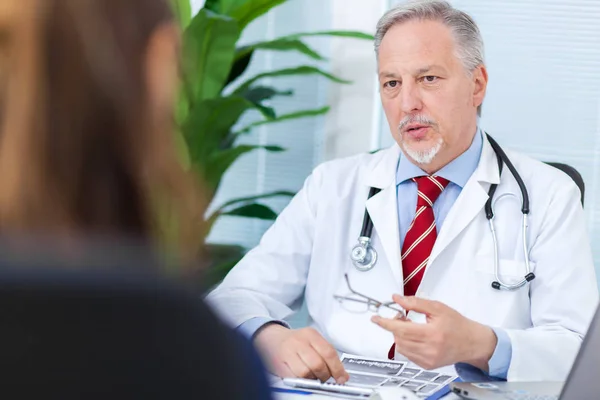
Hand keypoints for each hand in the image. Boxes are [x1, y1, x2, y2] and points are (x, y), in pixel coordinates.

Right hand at [254, 324, 348, 382]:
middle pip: (318, 364)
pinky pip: (293, 377)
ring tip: (310, 375)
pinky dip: (299, 380)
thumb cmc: (295, 342)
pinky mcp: (278, 363)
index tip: (342, 378)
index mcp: (311, 334)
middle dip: (324, 375)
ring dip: (311, 378)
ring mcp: (287, 352)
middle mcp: (299, 341)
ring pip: (305, 372)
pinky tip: (299, 375)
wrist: (271, 338)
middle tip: (325, 378)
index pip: (329, 352)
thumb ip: (326, 355)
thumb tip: (342, 375)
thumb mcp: (312, 341)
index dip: (337, 369)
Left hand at [371, 295, 496, 370]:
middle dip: (394, 325)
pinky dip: (406, 344)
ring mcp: (428, 360)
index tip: (375, 318)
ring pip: (401, 347)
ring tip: (410, 326)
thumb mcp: (437, 307)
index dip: (385, 323)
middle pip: (399, 338)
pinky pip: (408, 355)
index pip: (401, 329)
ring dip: (399, 335)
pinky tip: (415, 337)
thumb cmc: (457, 324)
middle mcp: (429, 349)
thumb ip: (415, 302)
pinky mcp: (427, 366)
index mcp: (432, 334)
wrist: (472, 342)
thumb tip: (396, 298)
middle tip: (401, 316)